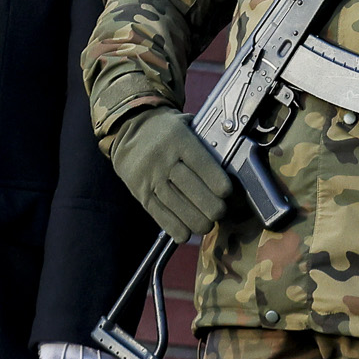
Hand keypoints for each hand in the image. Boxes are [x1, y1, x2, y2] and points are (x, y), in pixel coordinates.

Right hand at [110, 108, 232, 243]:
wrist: (129, 131)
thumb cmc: (166, 130)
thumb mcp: (185, 125)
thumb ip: (205, 140)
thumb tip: (229, 162)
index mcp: (179, 139)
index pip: (202, 164)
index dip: (218, 182)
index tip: (227, 193)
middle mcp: (163, 159)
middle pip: (191, 189)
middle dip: (211, 206)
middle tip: (220, 212)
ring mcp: (150, 177)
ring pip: (176, 205)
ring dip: (196, 221)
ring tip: (206, 224)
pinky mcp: (141, 192)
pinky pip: (159, 214)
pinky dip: (174, 227)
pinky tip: (186, 233)